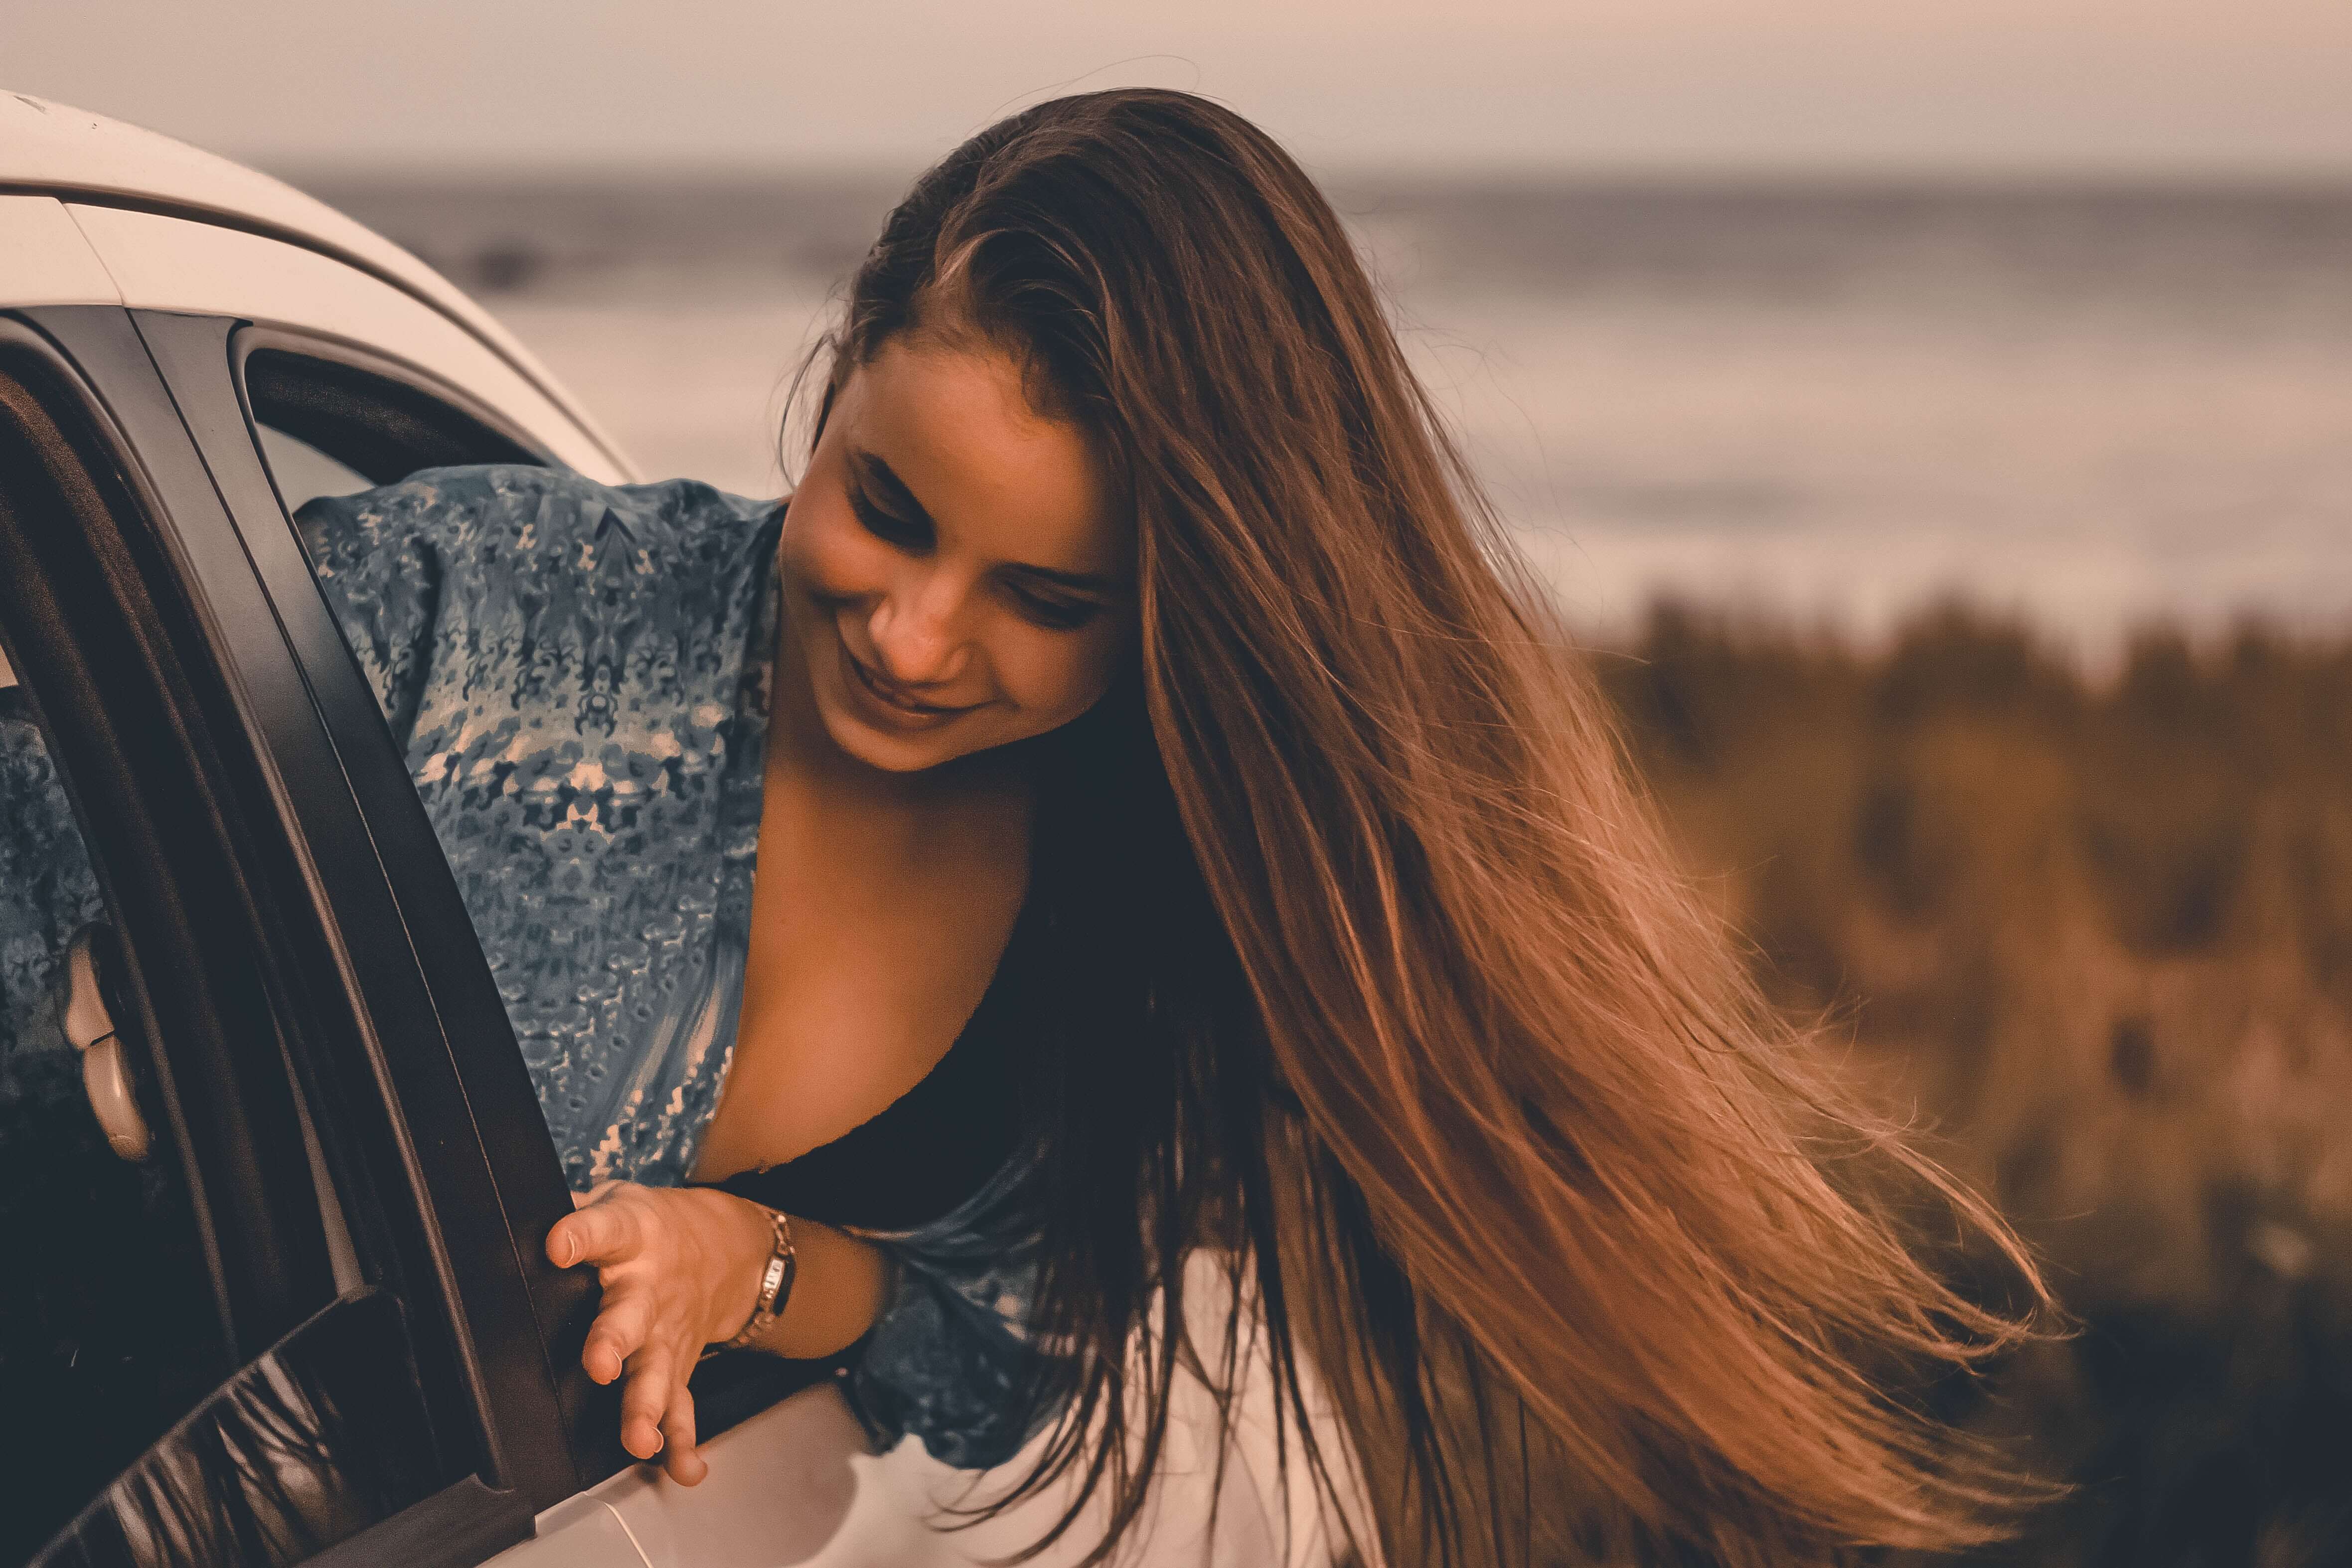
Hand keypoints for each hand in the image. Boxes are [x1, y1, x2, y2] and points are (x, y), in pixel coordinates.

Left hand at [546, 1181, 774, 1485]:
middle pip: (629, 1316)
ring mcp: (666, 1333)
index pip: (604, 1228)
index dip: (580, 1235)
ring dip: (646, 1407)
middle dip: (614, 1342)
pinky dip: (684, 1440)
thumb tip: (509, 1223)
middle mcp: (649, 1290)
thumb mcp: (618, 1203)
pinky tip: (682, 1467)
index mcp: (632, 1238)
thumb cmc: (651, 1230)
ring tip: (639, 1439)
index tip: (557, 1245)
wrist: (725, 1248)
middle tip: (600, 1366)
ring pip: (656, 1372)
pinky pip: (683, 1406)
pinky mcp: (679, 1365)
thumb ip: (575, 1215)